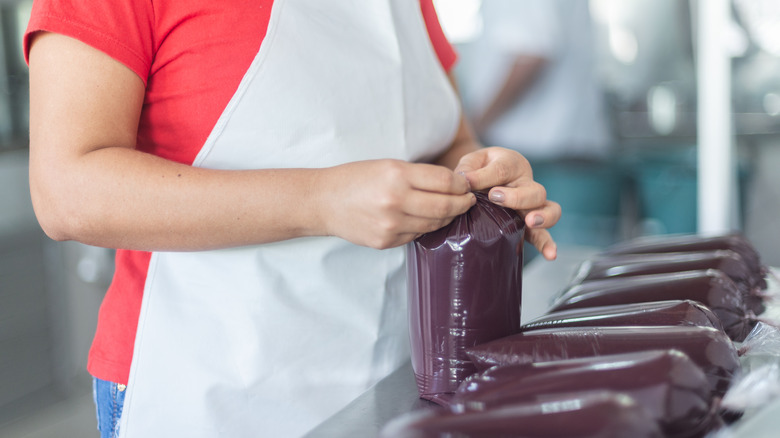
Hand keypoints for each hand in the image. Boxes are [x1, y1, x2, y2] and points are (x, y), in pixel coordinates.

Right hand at [318, 159, 475, 248]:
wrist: (323, 202)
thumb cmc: (357, 179)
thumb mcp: (388, 165)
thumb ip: (420, 175)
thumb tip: (456, 184)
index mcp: (397, 175)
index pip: (446, 182)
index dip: (462, 184)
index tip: (466, 185)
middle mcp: (395, 201)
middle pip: (446, 206)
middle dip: (463, 203)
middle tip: (469, 201)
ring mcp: (391, 224)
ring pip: (434, 224)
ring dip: (447, 217)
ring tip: (451, 210)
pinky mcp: (386, 241)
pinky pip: (416, 235)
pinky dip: (425, 227)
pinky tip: (424, 220)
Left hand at [454, 147, 560, 259]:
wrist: (487, 173)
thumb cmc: (480, 168)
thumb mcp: (473, 162)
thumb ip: (469, 169)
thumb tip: (464, 181)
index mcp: (512, 165)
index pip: (503, 170)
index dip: (486, 177)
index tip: (471, 182)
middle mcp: (527, 184)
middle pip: (534, 190)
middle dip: (517, 197)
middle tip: (495, 197)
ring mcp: (531, 206)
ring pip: (550, 209)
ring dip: (542, 217)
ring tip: (530, 222)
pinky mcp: (528, 224)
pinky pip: (543, 234)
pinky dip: (547, 244)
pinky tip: (550, 254)